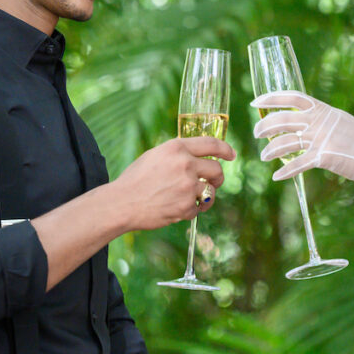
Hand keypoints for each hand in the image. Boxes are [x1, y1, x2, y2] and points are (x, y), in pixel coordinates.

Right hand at [113, 137, 231, 230]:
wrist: (122, 203)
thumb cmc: (135, 179)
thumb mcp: (155, 155)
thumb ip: (177, 154)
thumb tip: (197, 157)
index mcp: (176, 148)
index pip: (211, 144)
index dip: (225, 149)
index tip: (231, 154)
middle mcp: (185, 164)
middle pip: (217, 170)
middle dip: (218, 178)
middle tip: (213, 182)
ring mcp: (187, 186)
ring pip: (211, 191)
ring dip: (205, 196)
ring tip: (190, 198)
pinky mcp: (186, 206)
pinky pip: (198, 208)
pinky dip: (190, 210)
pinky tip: (175, 207)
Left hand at [252, 91, 353, 181]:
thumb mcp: (339, 120)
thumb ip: (319, 118)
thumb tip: (299, 120)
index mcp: (322, 109)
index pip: (292, 97)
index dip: (272, 98)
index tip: (255, 102)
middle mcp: (319, 121)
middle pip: (283, 120)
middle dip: (264, 126)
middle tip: (256, 132)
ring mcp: (321, 139)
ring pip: (285, 142)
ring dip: (270, 150)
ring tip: (264, 156)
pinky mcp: (324, 157)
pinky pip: (298, 164)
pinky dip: (285, 171)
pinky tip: (277, 176)